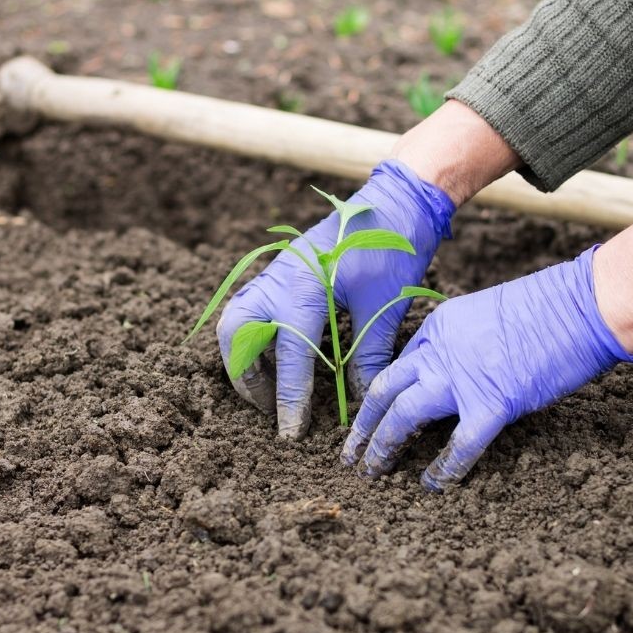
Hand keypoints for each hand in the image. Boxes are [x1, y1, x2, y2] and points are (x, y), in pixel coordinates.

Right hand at [217, 160, 455, 438]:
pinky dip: (255, 338)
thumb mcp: (384, 308)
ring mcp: (276, 272)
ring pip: (236, 320)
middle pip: (235, 333)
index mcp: (303, 286)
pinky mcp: (282, 271)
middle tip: (270, 408)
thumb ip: (368, 356)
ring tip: (268, 390)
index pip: (288, 354)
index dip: (289, 397)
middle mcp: (279, 278)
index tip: (291, 432)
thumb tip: (360, 401)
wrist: (396, 201)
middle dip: (246, 376)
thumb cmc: (394, 249)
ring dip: (244, 357)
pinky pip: (251, 308)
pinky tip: (278, 360)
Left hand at [341, 246, 632, 489]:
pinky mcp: (492, 404)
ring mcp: (462, 378)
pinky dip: (442, 469)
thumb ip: (468, 342)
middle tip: (350, 453)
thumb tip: (466, 370)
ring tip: (373, 471)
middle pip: (385, 389)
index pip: (401, 364)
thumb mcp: (492, 313)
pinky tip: (430, 485)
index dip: (384, 395)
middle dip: (363, 424)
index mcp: (440, 324)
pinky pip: (458, 446)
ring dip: (383, 446)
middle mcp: (440, 350)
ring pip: (403, 416)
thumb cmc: (553, 305)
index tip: (373, 415)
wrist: (584, 304)